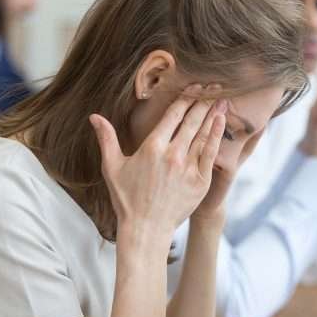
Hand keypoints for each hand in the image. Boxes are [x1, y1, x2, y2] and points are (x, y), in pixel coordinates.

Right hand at [90, 86, 225, 237]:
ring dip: (213, 115)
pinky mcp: (200, 181)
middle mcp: (172, 155)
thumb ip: (107, 139)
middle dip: (202, 102)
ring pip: (203, 135)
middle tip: (213, 87)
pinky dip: (217, 135)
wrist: (146, 229)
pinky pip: (211, 153)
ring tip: (221, 100)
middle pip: (191, 121)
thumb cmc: (127, 199)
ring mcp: (188, 168)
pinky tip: (221, 122)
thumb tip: (94, 116)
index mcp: (152, 148)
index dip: (184, 99)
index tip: (193, 87)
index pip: (172, 116)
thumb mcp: (112, 167)